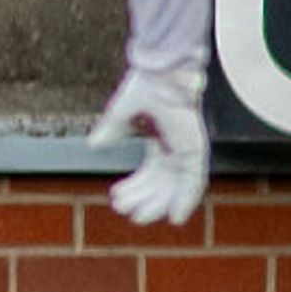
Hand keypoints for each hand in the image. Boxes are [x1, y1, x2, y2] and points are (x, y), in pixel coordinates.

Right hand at [94, 62, 209, 225]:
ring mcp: (189, 150)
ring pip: (175, 187)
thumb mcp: (121, 114)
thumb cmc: (146, 85)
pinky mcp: (196, 150)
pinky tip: (176, 218)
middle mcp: (177, 147)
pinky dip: (186, 201)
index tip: (116, 198)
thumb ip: (111, 130)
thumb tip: (94, 146)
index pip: (150, 171)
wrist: (163, 73)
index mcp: (162, 139)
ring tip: (139, 217)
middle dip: (143, 199)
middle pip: (161, 183)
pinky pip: (194, 182)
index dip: (134, 187)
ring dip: (159, 204)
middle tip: (126, 213)